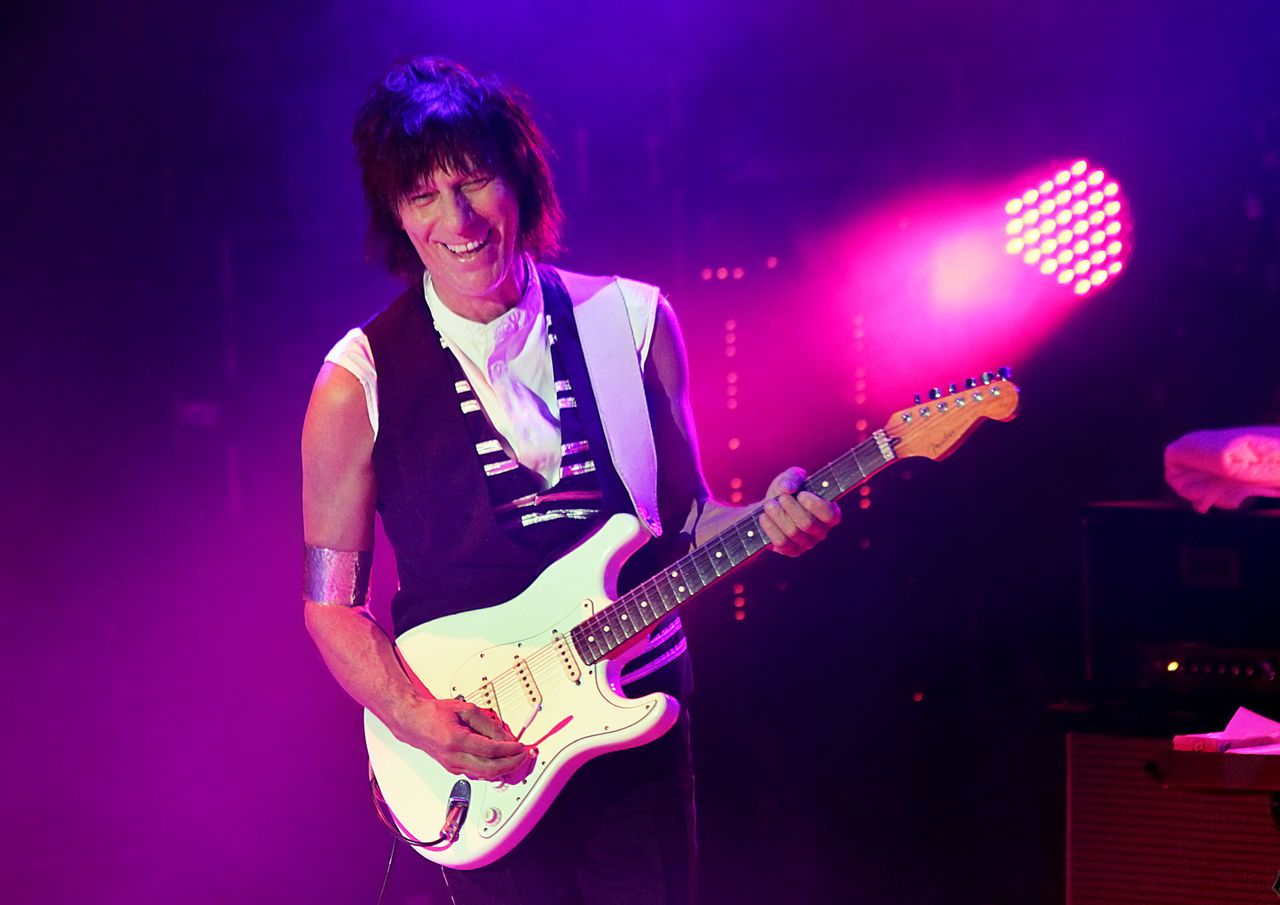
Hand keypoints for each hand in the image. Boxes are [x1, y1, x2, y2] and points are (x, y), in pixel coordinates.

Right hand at [391, 695, 534, 781]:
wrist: (413, 722)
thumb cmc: (434, 714)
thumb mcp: (465, 710)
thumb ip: (487, 724)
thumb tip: (505, 737)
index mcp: (455, 741)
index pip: (490, 750)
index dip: (509, 750)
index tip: (521, 746)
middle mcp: (454, 758)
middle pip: (489, 769)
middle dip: (511, 764)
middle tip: (523, 757)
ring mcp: (453, 766)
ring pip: (484, 775)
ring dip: (503, 769)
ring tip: (515, 759)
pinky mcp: (454, 769)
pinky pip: (477, 773)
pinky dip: (492, 769)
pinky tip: (500, 762)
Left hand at [759, 466, 841, 556]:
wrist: (769, 507)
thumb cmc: (786, 491)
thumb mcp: (791, 477)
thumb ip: (793, 477)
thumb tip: (787, 487)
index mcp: (830, 512)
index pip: (830, 515)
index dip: (815, 505)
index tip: (801, 494)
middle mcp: (822, 531)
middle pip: (808, 523)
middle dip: (791, 507)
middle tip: (781, 497)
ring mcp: (807, 543)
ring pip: (793, 532)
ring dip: (777, 515)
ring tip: (769, 504)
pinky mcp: (792, 551)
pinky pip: (782, 543)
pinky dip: (770, 528)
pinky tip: (764, 517)